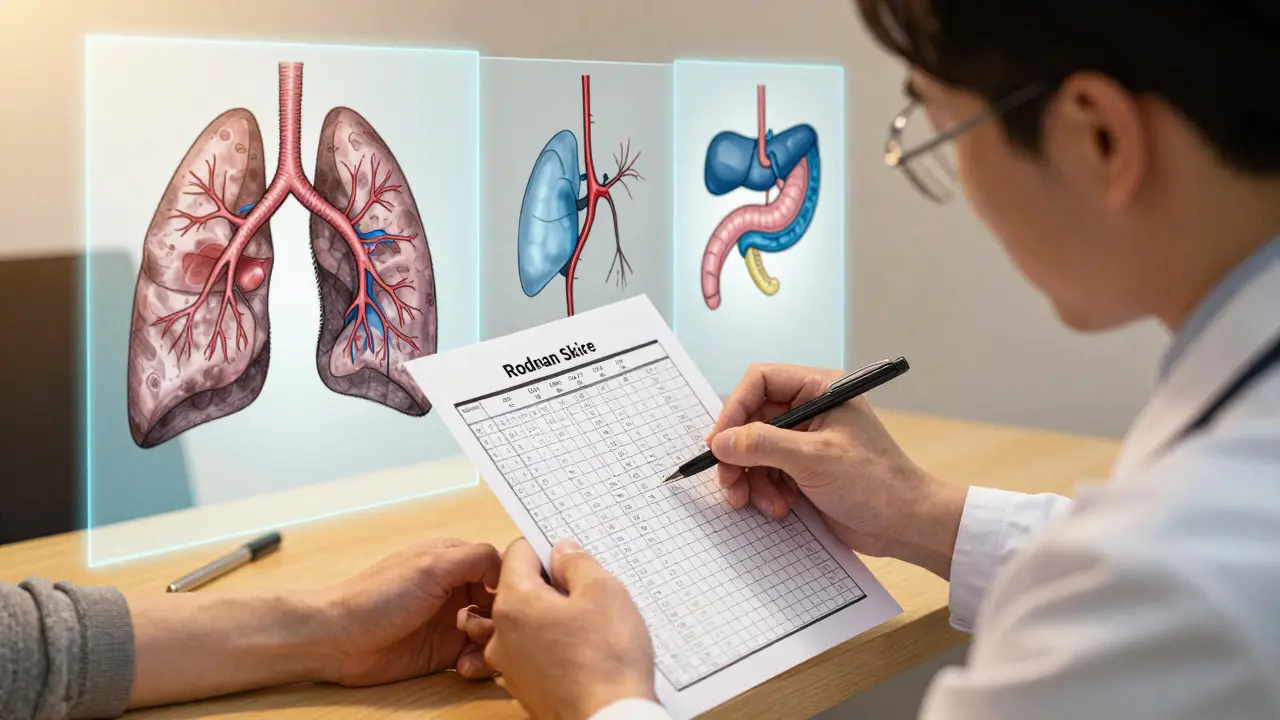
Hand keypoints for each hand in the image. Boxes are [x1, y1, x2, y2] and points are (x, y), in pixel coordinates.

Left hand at [314, 537, 501, 685]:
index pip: (501, 567)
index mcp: (455, 560)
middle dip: (505, 619)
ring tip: (475, 650)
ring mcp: (452, 622)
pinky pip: (479, 659)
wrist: (338, 640)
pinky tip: (464, 668)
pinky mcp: (445, 653)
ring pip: (495, 633)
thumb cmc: (376, 597)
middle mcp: (457, 589)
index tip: (516, 601)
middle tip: (490, 629)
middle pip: (503, 603)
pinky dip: (480, 665)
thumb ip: (475, 557)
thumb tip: (509, 564)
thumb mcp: (431, 566)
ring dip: (494, 644)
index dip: (513, 585)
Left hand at [466, 538, 655, 719]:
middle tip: (587, 594)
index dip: (547, 549)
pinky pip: (532, 650)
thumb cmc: (607, 659)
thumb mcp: (603, 591)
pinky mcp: (523, 686)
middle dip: (552, 585)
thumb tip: (562, 551)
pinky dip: (552, 644)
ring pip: (527, 621)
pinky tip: (581, 652)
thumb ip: (577, 562)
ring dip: (552, 616)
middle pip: (520, 588)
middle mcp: (501, 632)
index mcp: (515, 602)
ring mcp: (509, 664)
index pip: (518, 552)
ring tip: (587, 626)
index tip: (571, 560)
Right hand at [707, 363, 967, 577]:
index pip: (761, 381)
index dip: (735, 408)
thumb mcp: (814, 459)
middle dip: (738, 453)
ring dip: (750, 479)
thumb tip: (721, 441)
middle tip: (729, 481)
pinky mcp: (802, 471)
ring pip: (754, 451)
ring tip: (761, 503)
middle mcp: (810, 410)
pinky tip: (780, 509)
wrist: (906, 525)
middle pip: (751, 419)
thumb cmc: (875, 482)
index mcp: (820, 389)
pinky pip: (765, 474)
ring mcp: (805, 442)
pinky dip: (764, 492)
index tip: (720, 441)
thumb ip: (764, 445)